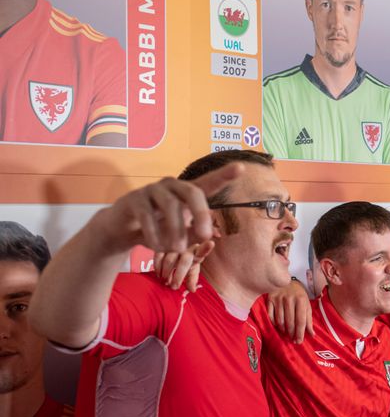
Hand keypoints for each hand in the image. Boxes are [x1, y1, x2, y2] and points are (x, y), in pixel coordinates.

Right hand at [98, 163, 242, 254]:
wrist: (122, 230)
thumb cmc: (158, 230)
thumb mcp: (179, 235)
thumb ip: (193, 233)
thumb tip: (209, 234)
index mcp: (186, 193)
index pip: (208, 182)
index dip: (224, 175)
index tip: (241, 168)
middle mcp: (171, 186)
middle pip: (192, 192)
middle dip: (201, 214)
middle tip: (205, 236)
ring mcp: (152, 190)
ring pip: (171, 205)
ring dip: (176, 230)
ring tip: (177, 249)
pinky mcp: (133, 199)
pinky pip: (147, 216)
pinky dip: (155, 234)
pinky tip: (158, 247)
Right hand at [154, 242, 214, 291]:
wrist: (174, 255)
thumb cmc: (186, 264)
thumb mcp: (191, 271)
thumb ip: (192, 279)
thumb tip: (192, 290)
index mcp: (196, 254)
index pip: (202, 251)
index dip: (206, 247)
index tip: (211, 243)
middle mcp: (186, 249)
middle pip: (184, 261)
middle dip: (179, 276)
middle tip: (174, 287)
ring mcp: (174, 246)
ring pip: (170, 260)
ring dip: (167, 273)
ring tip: (166, 281)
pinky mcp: (162, 247)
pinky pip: (159, 256)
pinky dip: (158, 267)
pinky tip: (158, 274)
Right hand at [267, 279, 313, 343]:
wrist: (285, 280)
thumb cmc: (298, 295)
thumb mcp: (306, 304)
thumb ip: (309, 319)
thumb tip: (312, 334)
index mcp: (301, 300)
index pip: (301, 320)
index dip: (300, 333)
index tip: (299, 341)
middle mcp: (289, 299)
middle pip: (290, 322)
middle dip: (291, 333)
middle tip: (292, 339)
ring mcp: (278, 299)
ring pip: (280, 320)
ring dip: (283, 330)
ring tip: (286, 333)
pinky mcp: (270, 299)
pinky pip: (270, 316)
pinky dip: (274, 323)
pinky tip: (278, 326)